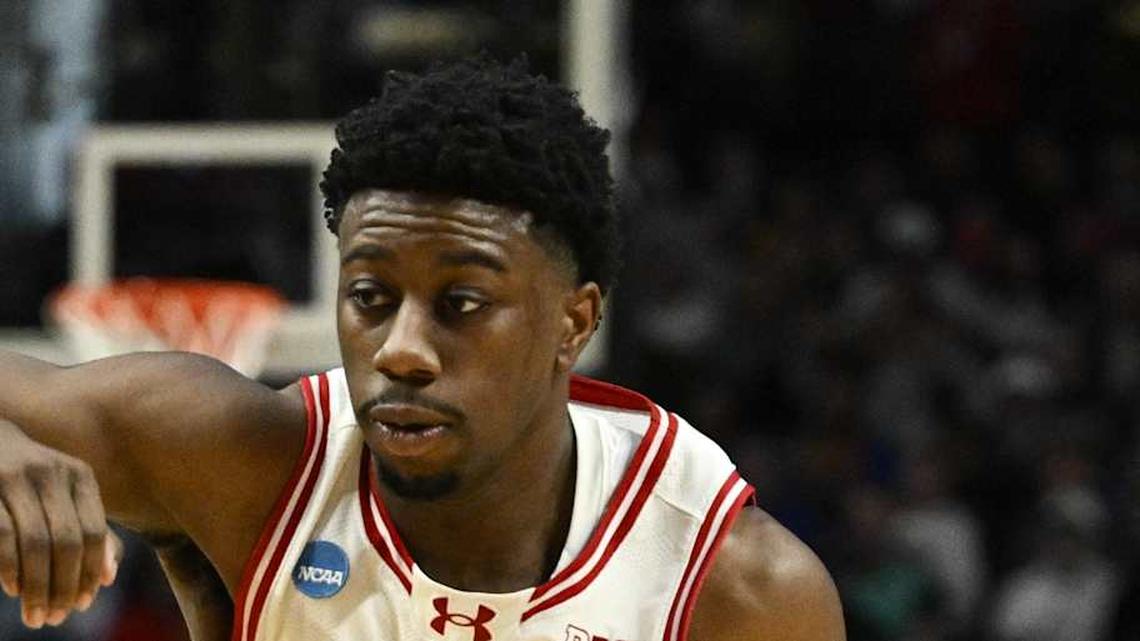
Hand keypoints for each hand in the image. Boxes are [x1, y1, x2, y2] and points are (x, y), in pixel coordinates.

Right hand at [0, 421, 121, 627]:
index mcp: (80, 476)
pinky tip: (13, 589)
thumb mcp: (66, 498)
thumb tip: (108, 576)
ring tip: (35, 614)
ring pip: (37, 542)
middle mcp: (53, 473)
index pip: (95, 532)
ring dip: (37, 586)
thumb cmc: (33, 484)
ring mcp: (18, 478)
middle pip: (69, 541)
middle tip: (55, 618)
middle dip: (63, 586)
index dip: (91, 572)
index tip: (82, 604)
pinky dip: (10, 567)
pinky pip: (4, 534)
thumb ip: (91, 533)